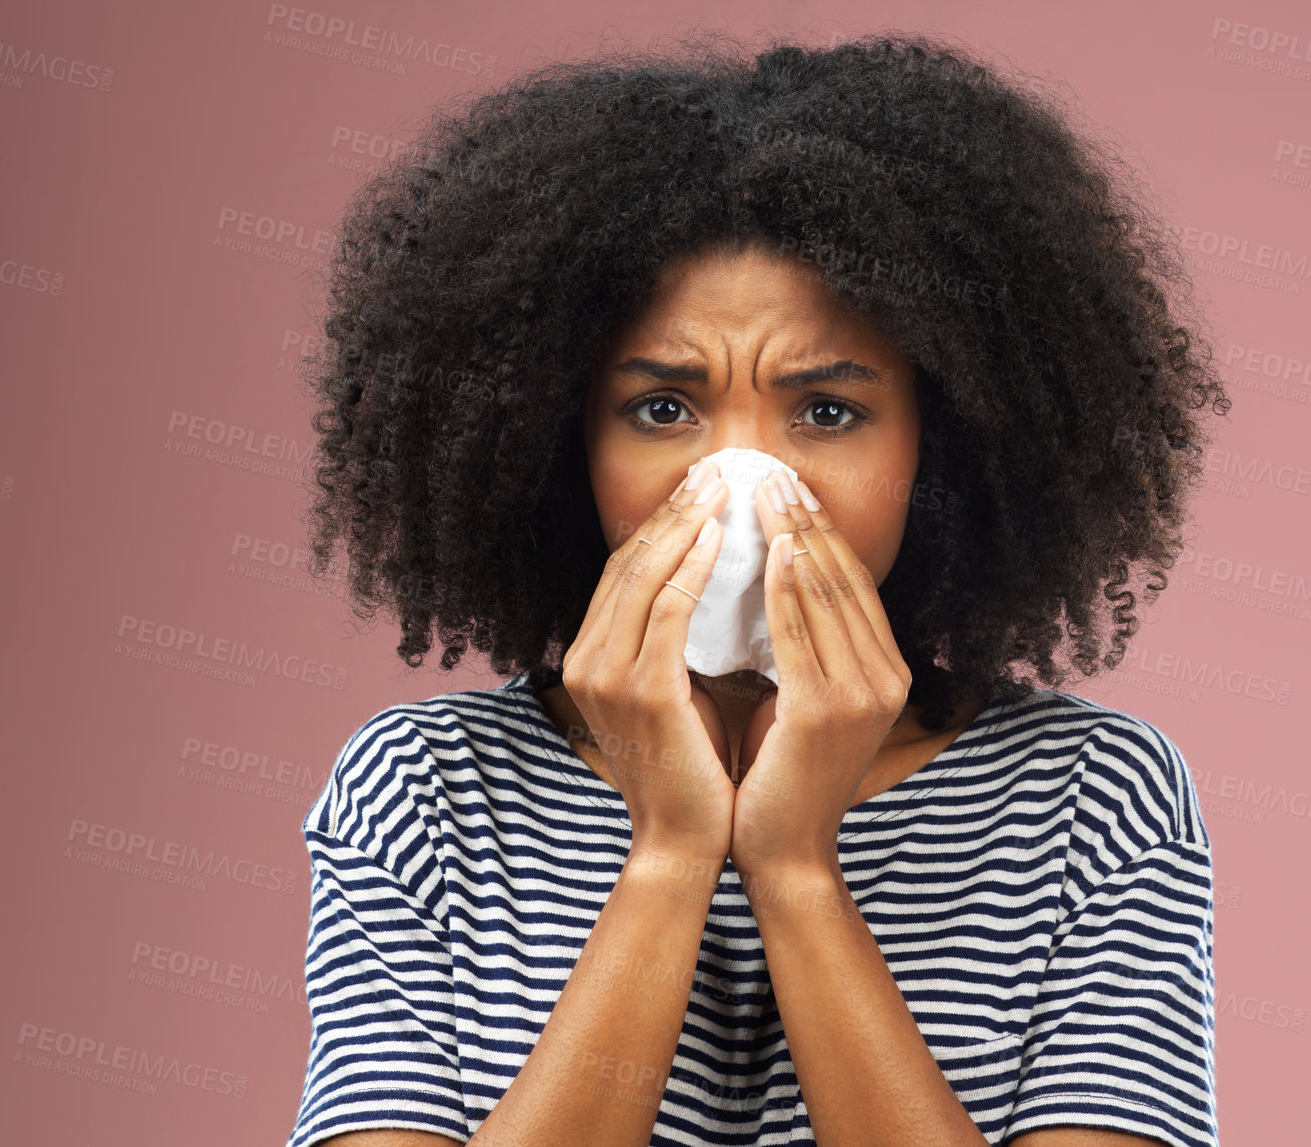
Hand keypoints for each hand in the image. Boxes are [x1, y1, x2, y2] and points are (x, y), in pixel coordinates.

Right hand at [561, 457, 736, 859]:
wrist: (684, 840)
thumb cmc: (692, 768)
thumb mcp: (676, 691)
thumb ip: (674, 642)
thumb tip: (710, 583)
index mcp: (590, 657)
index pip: (624, 571)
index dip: (662, 524)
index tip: (700, 487)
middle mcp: (587, 660)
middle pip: (629, 562)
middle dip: (674, 510)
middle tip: (715, 469)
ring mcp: (607, 674)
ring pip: (645, 576)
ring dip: (687, 524)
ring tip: (723, 487)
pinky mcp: (642, 690)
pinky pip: (668, 610)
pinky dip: (694, 568)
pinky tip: (724, 537)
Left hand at [729, 471, 910, 875]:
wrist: (783, 851)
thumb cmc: (780, 775)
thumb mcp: (800, 698)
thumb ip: (802, 646)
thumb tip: (774, 579)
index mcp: (885, 673)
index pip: (853, 584)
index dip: (823, 531)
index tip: (790, 488)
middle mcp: (885, 678)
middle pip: (843, 579)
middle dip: (807, 519)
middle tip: (773, 472)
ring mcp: (860, 695)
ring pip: (824, 596)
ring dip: (792, 536)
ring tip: (764, 493)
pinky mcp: (824, 712)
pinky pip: (799, 634)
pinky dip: (784, 588)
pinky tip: (768, 550)